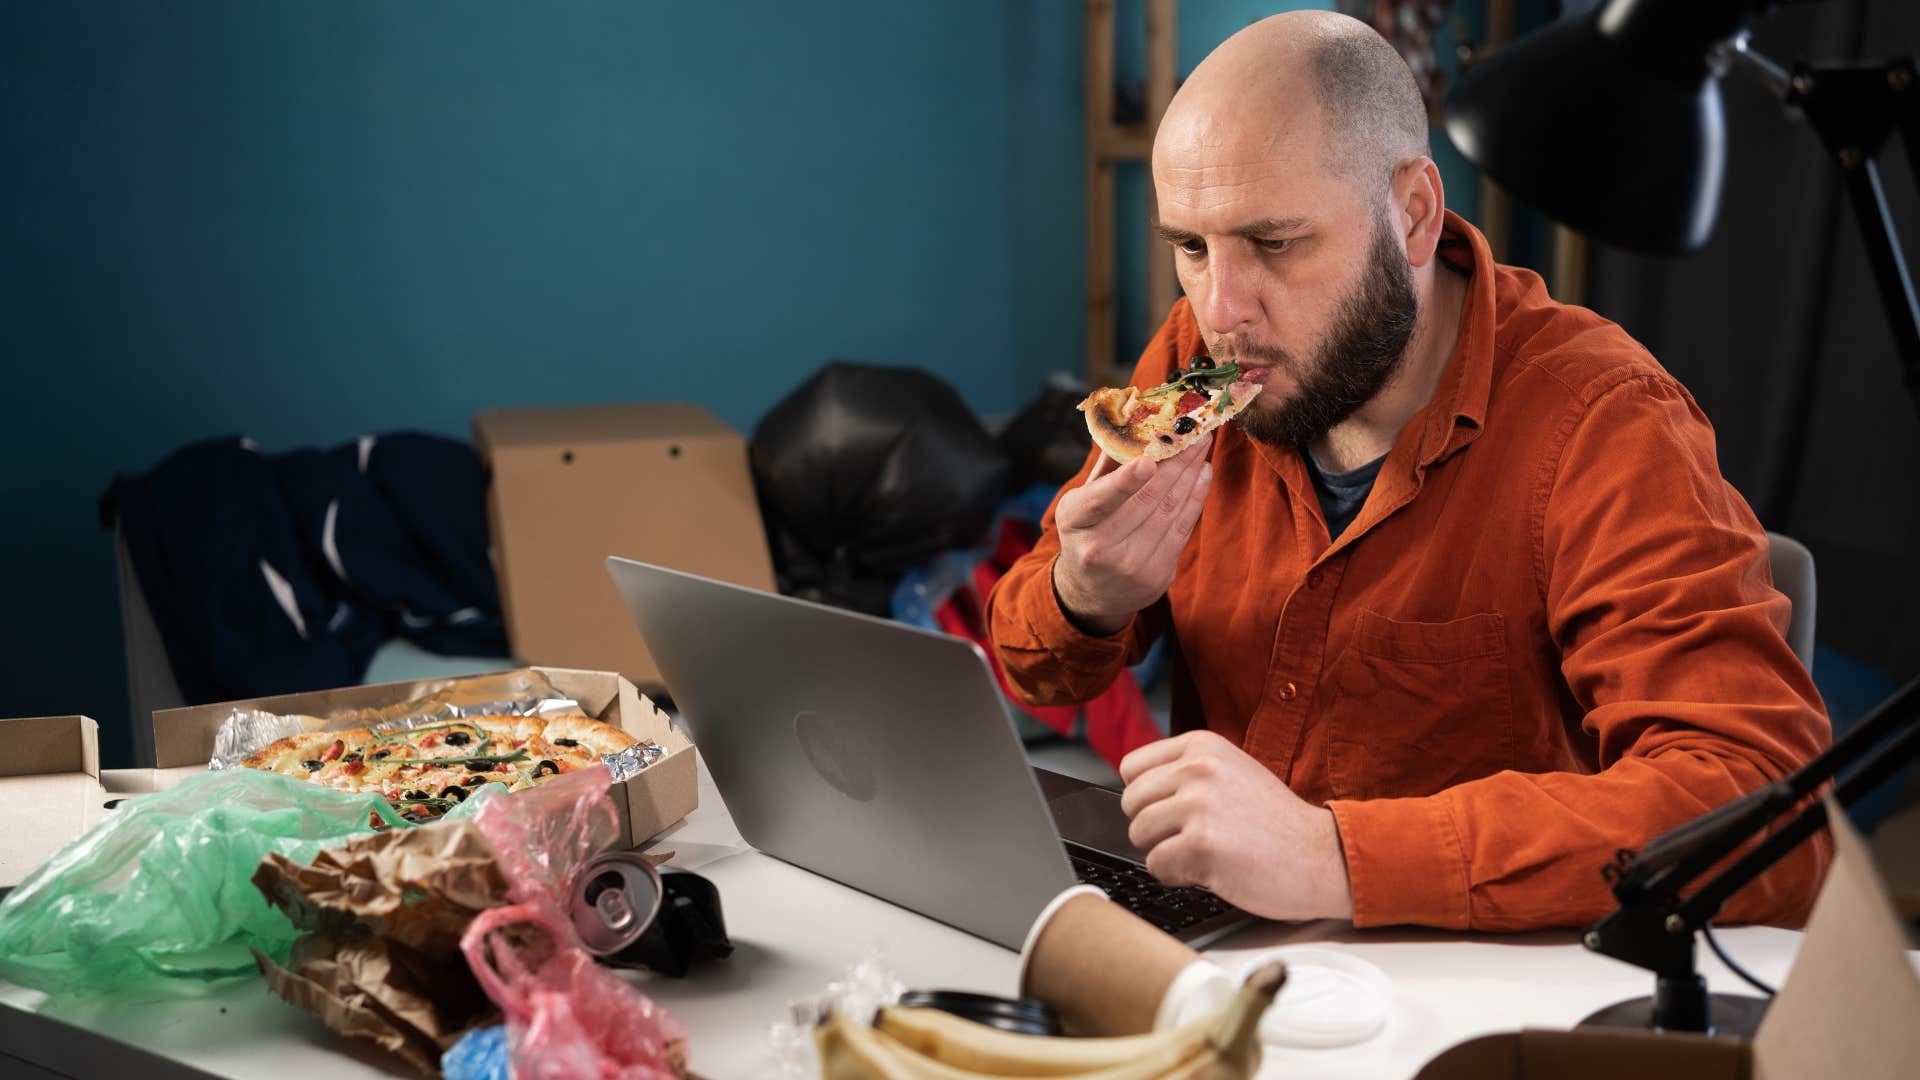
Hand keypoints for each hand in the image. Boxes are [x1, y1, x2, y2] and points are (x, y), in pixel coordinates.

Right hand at [1051, 437, 1213, 634]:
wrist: (1092, 592)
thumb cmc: (1087, 532)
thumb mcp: (1082, 501)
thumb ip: (1106, 467)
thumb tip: (1132, 423)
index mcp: (1075, 521)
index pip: (1100, 500)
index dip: (1125, 481)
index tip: (1149, 460)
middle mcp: (1100, 548)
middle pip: (1146, 499)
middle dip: (1175, 461)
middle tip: (1194, 431)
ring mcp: (1131, 566)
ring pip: (1169, 510)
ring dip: (1191, 474)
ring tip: (1202, 446)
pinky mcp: (1157, 576)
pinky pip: (1182, 529)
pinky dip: (1196, 497)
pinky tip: (1203, 474)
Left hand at [1118, 731, 1353, 921]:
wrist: (1323, 856)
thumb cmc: (1276, 823)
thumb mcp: (1232, 772)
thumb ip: (1187, 772)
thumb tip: (1134, 789)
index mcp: (1203, 745)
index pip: (1132, 767)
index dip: (1147, 797)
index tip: (1171, 811)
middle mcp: (1199, 768)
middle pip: (1131, 803)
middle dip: (1153, 828)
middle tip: (1191, 837)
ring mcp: (1200, 804)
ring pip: (1139, 834)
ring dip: (1164, 852)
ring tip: (1203, 853)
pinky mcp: (1202, 844)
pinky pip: (1156, 864)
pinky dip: (1176, 875)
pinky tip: (1208, 871)